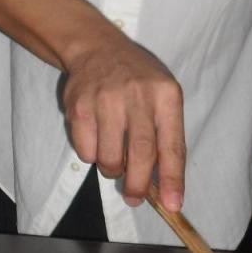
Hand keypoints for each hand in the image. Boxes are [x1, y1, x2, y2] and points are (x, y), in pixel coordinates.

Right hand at [60, 30, 185, 208]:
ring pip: (109, 159)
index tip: (172, 204)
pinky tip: (97, 136)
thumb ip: (165, 137)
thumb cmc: (137, 80)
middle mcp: (137, 96)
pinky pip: (86, 152)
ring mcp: (105, 100)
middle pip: (140, 155)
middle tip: (135, 198)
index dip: (172, 179)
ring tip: (114, 157)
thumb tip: (163, 186)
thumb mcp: (162, 97)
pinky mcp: (79, 107)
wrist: (97, 48)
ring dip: (112, 170)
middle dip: (138, 186)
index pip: (172, 145)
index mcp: (166, 96)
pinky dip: (92, 155)